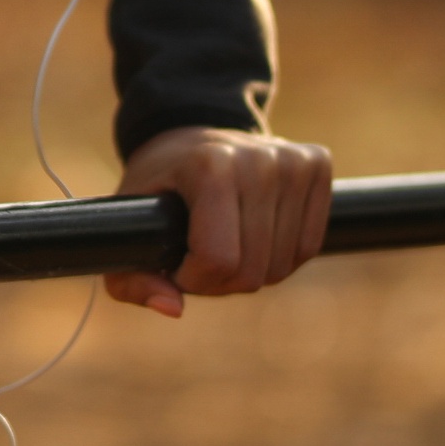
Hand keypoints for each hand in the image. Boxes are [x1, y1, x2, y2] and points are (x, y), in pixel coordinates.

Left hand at [103, 124, 330, 317]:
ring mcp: (292, 160)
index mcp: (209, 166)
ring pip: (283, 265)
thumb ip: (132, 279)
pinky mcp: (317, 164)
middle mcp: (258, 159)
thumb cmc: (156, 189)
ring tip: (225, 242)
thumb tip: (173, 309)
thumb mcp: (127, 230)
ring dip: (251, 271)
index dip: (193, 280)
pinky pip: (308, 247)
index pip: (218, 260)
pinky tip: (256, 233)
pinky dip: (280, 256)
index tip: (176, 264)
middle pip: (253, 270)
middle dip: (220, 281)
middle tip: (198, 256)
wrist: (187, 136)